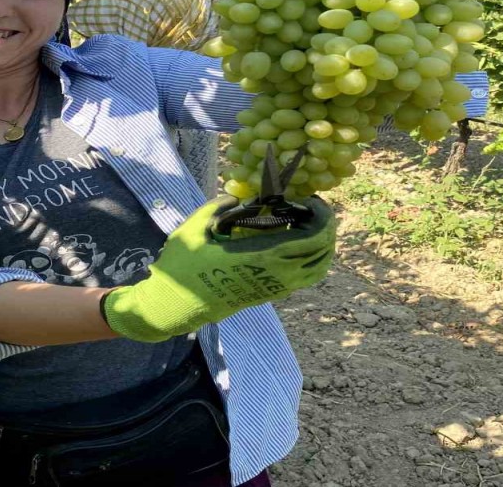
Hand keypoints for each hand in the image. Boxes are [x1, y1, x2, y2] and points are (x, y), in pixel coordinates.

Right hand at [101, 195, 335, 341]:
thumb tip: (237, 198)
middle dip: (326, 228)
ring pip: (316, 270)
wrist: (176, 306)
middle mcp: (275, 276)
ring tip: (310, 225)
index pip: (311, 239)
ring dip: (321, 246)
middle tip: (314, 208)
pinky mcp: (268, 296)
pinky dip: (309, 260)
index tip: (311, 200)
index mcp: (262, 257)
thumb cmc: (182, 266)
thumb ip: (218, 207)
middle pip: (321, 253)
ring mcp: (274, 289)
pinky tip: (294, 243)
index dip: (321, 218)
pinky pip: (302, 279)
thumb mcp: (195, 228)